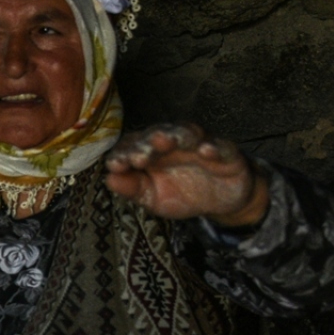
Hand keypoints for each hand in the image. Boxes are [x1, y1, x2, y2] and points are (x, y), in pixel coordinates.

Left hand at [104, 123, 267, 226]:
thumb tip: (109, 179)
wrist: (219, 202)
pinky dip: (213, 147)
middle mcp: (172, 143)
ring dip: (175, 136)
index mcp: (150, 152)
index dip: (123, 154)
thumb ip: (132, 188)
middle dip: (146, 143)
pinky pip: (219, 145)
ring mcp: (198, 144)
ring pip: (186, 132)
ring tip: (165, 141)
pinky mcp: (224, 151)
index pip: (132, 146)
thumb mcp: (153, 198)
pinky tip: (206, 151)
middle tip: (139, 156)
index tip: (116, 165)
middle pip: (157, 135)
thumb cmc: (181, 194)